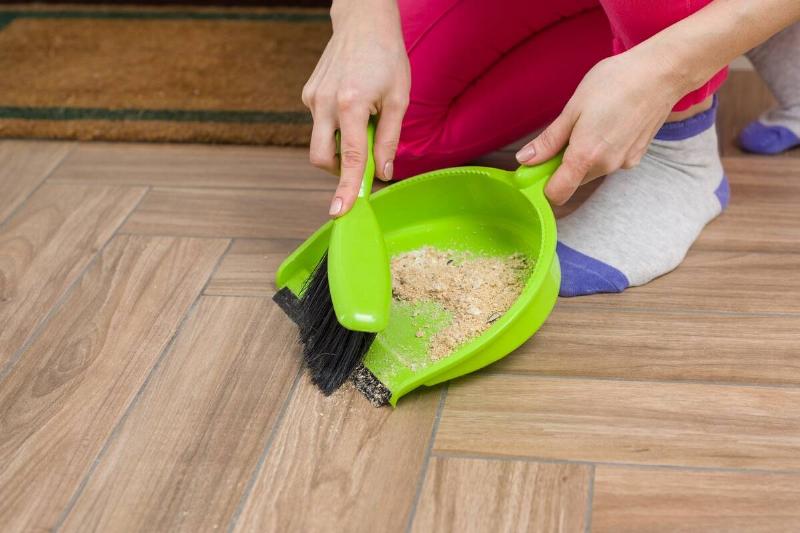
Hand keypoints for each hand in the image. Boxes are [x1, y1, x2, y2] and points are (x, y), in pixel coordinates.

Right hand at [302, 3, 409, 215]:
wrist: (362, 21)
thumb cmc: (387, 57)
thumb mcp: (399, 98)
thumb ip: (390, 140)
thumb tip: (383, 173)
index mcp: (351, 104)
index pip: (348, 158)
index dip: (346, 188)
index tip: (340, 212)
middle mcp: (325, 102)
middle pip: (320, 158)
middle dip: (338, 170)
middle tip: (361, 161)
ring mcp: (312, 98)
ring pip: (319, 142)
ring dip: (339, 146)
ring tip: (362, 122)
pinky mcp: (308, 93)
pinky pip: (319, 124)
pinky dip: (335, 128)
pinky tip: (352, 106)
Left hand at [515, 50, 682, 204]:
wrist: (662, 72)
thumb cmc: (615, 83)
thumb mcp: (573, 108)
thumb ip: (549, 140)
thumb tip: (525, 160)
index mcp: (585, 156)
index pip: (556, 194)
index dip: (542, 185)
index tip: (536, 167)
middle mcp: (606, 167)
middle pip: (573, 181)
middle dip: (563, 165)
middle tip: (566, 132)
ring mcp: (624, 163)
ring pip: (591, 171)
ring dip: (583, 156)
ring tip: (592, 122)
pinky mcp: (637, 156)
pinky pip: (610, 161)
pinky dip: (603, 150)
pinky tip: (610, 123)